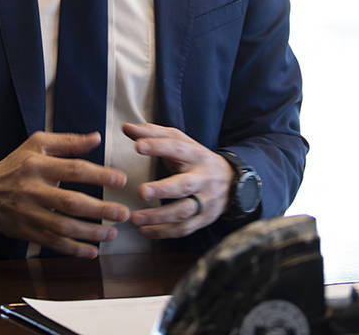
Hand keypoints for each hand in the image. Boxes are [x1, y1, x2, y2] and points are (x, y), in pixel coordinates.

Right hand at [0, 131, 129, 257]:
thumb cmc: (16, 165)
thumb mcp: (37, 144)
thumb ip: (68, 142)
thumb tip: (96, 138)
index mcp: (38, 165)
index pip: (74, 169)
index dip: (100, 175)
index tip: (121, 180)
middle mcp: (33, 190)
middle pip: (71, 203)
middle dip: (101, 209)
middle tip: (123, 213)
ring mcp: (29, 213)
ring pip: (64, 227)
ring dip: (91, 233)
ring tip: (113, 233)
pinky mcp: (27, 232)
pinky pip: (53, 243)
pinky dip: (74, 249)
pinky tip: (92, 250)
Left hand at [123, 122, 231, 238]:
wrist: (232, 182)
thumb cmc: (195, 159)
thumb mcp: (180, 142)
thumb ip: (153, 134)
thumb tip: (126, 127)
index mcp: (196, 155)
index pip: (177, 148)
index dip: (158, 146)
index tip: (138, 146)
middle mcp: (202, 178)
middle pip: (184, 185)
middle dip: (162, 190)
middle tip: (141, 192)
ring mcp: (205, 201)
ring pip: (183, 211)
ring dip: (158, 217)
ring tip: (134, 218)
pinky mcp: (204, 219)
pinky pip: (184, 228)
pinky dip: (163, 232)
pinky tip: (144, 231)